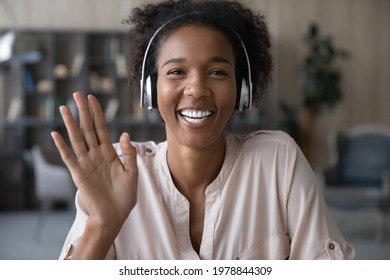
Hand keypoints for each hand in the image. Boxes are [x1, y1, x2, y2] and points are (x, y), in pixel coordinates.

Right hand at [51, 92, 137, 229]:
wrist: (115, 214)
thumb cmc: (125, 195)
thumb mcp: (132, 172)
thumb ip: (128, 153)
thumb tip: (124, 134)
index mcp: (109, 153)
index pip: (102, 128)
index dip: (97, 113)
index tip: (93, 98)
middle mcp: (96, 155)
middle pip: (88, 129)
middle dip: (83, 112)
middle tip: (77, 95)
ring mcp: (86, 163)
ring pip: (77, 139)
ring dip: (70, 124)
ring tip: (64, 108)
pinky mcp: (78, 174)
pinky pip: (69, 158)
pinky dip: (62, 147)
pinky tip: (55, 134)